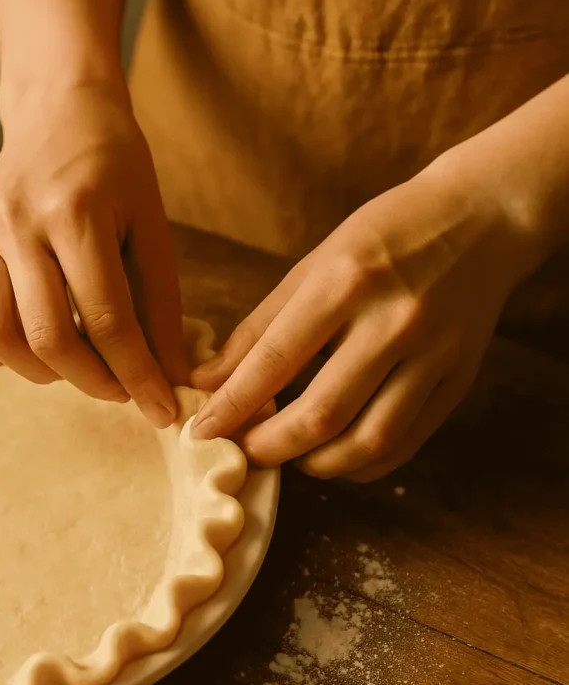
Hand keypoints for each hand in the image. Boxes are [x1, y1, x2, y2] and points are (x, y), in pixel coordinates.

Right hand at [0, 82, 186, 427]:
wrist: (59, 112)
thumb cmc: (116, 168)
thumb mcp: (153, 226)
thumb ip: (161, 304)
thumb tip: (171, 375)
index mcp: (77, 213)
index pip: (108, 318)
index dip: (139, 375)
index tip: (163, 410)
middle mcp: (19, 225)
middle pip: (49, 336)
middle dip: (95, 382)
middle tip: (123, 390)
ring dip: (44, 372)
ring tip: (79, 366)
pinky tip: (30, 349)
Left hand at [191, 161, 530, 479]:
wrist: (483, 219)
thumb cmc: (387, 236)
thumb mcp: (315, 264)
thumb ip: (260, 327)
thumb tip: (208, 383)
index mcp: (345, 281)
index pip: (274, 361)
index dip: (232, 406)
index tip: (201, 432)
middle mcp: (392, 320)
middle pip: (321, 414)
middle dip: (270, 447)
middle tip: (245, 452)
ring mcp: (433, 354)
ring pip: (368, 441)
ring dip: (317, 465)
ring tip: (291, 457)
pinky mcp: (459, 380)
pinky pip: (405, 444)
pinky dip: (363, 465)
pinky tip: (337, 456)